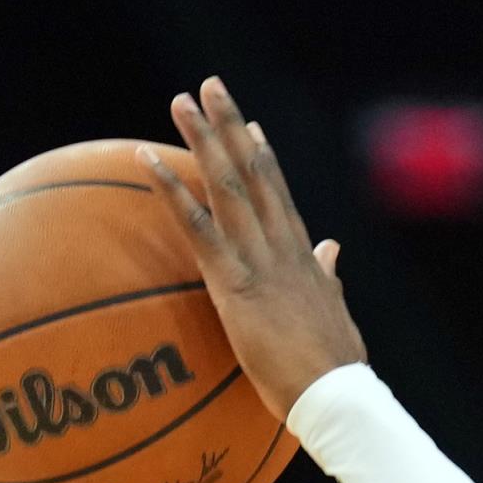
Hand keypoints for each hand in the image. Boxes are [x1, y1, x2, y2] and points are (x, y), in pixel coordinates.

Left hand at [143, 78, 366, 421]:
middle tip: (210, 87)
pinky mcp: (234, 282)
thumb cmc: (335, 370)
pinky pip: (196, 226)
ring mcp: (257, 260)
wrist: (334, 395)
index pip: (279, 197)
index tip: (251, 127)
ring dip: (201, 140)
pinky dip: (170, 190)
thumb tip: (332, 251)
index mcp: (301, 258)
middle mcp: (279, 246)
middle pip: (251, 173)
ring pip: (225, 185)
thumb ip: (328, 278)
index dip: (264, 159)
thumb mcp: (335, 314)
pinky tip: (147, 162)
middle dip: (230, 127)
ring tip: (181, 101)